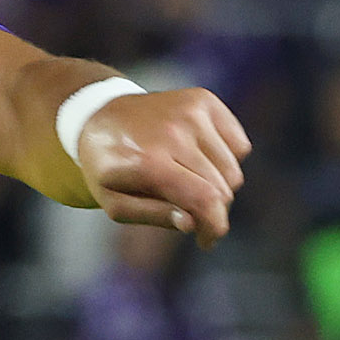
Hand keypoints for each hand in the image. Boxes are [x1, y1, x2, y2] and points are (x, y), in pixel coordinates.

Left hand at [75, 87, 251, 247]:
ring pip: (233, 169)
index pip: (204, 198)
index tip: (207, 240)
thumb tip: (191, 223)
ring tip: (193, 186)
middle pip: (221, 187)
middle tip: (196, 218)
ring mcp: (192, 111)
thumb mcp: (115, 202)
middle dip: (213, 212)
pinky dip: (226, 160)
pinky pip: (239, 145)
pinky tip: (201, 161)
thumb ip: (152, 215)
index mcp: (149, 161)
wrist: (101, 114)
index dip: (213, 227)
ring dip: (219, 186)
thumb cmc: (107, 166)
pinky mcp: (204, 100)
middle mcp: (174, 131)